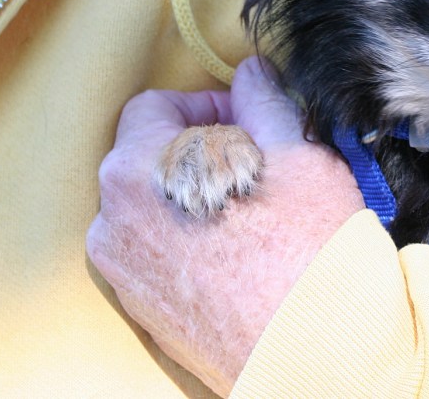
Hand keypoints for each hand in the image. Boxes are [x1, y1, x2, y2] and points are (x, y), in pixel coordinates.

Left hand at [86, 57, 363, 394]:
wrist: (315, 356)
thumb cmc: (308, 252)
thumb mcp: (298, 152)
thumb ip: (263, 99)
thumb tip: (251, 73)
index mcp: (139, 169)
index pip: (154, 106)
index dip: (207, 103)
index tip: (247, 119)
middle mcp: (112, 220)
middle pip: (149, 156)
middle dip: (201, 148)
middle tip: (259, 163)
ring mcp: (123, 271)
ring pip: (153, 205)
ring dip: (194, 193)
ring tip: (253, 211)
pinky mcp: (141, 310)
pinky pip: (157, 250)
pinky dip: (188, 237)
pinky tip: (239, 251)